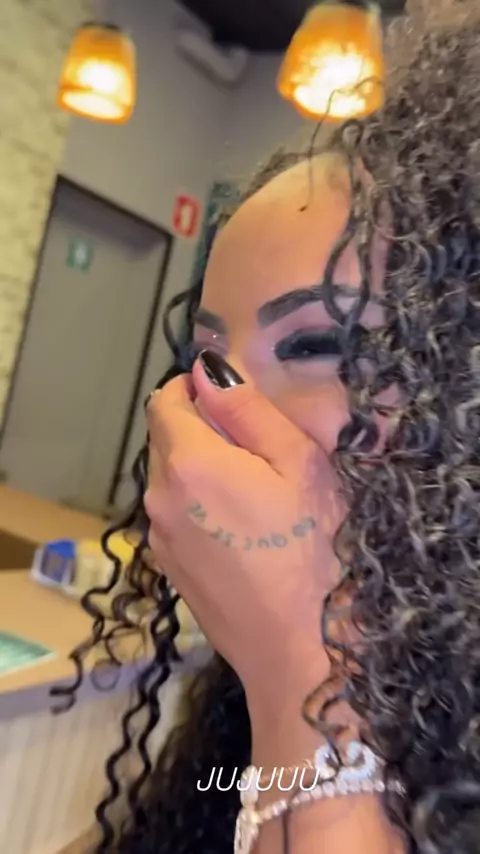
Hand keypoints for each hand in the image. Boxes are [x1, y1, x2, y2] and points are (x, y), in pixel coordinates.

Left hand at [145, 352, 344, 714]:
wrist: (300, 650)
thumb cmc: (313, 549)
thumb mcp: (298, 463)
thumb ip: (247, 410)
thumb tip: (207, 370)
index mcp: (188, 463)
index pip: (163, 401)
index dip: (191, 389)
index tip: (228, 399)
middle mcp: (159, 497)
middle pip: (164, 439)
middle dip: (199, 429)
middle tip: (256, 450)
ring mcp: (159, 537)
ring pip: (169, 479)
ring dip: (199, 469)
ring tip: (253, 494)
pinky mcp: (168, 567)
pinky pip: (175, 515)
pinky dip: (197, 505)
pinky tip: (240, 532)